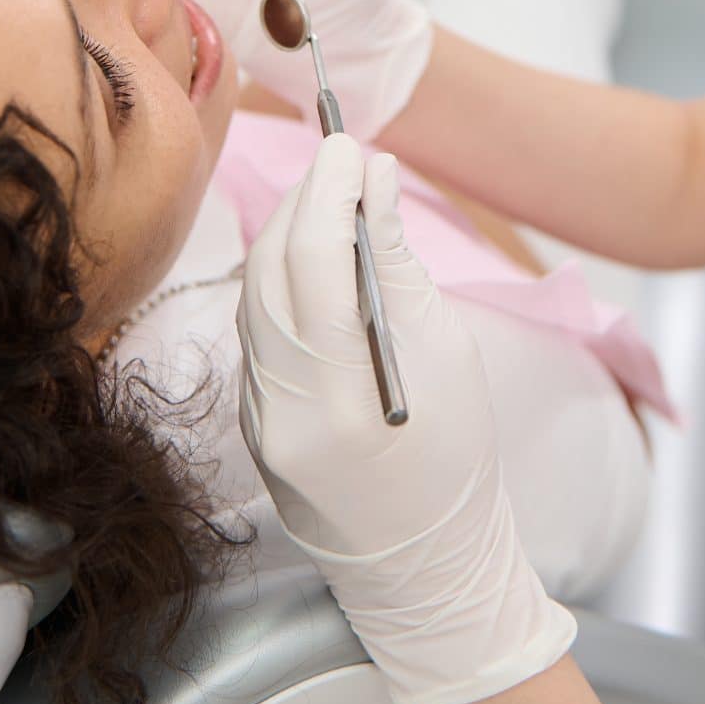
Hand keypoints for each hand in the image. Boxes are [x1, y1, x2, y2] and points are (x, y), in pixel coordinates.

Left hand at [237, 134, 573, 703]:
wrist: (422, 561)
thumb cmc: (454, 460)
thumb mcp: (445, 354)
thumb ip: (400, 263)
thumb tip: (376, 180)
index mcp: (341, 398)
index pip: (315, 262)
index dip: (329, 190)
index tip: (350, 143)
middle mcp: (281, 408)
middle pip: (270, 271)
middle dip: (305, 201)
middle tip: (344, 159)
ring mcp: (256, 417)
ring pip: (254, 296)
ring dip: (290, 234)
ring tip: (334, 198)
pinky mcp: (250, 420)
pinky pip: (256, 330)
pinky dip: (283, 282)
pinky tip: (314, 259)